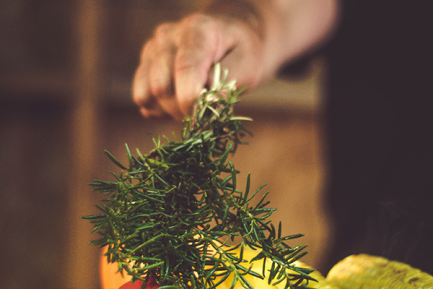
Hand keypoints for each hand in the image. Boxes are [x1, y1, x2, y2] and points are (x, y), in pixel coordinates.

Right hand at [132, 13, 263, 119]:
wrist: (228, 38)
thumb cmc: (240, 51)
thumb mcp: (248, 64)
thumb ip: (229, 82)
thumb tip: (209, 102)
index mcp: (196, 30)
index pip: (184, 69)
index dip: (192, 100)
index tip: (206, 116)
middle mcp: (167, 36)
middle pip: (161, 87)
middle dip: (183, 109)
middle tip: (205, 112)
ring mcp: (152, 50)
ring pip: (147, 95)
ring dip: (171, 111)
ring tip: (193, 106)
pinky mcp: (144, 65)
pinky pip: (143, 99)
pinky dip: (160, 110)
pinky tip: (179, 103)